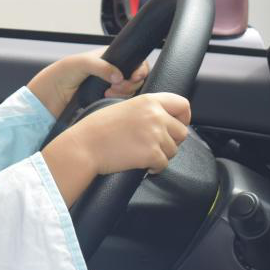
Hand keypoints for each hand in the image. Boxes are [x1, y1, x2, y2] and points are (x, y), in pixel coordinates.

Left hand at [27, 48, 148, 117]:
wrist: (51, 94)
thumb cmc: (62, 73)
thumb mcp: (80, 63)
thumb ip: (101, 66)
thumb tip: (119, 75)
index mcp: (108, 57)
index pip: (133, 60)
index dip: (138, 68)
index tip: (135, 76)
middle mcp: (111, 70)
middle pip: (134, 77)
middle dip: (130, 83)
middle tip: (117, 87)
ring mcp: (110, 85)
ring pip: (130, 89)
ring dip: (124, 92)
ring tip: (109, 93)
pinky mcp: (106, 99)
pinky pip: (121, 100)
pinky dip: (119, 100)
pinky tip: (108, 98)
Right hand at [65, 91, 191, 174]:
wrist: (85, 146)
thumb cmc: (98, 128)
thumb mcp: (124, 107)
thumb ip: (146, 109)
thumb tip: (164, 119)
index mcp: (149, 101)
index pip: (182, 105)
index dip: (184, 117)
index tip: (178, 125)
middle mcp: (155, 115)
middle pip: (182, 131)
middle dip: (171, 141)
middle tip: (155, 145)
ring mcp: (155, 135)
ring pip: (174, 150)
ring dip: (161, 155)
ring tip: (143, 154)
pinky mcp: (152, 154)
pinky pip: (164, 164)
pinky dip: (154, 168)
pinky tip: (141, 164)